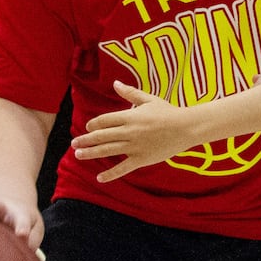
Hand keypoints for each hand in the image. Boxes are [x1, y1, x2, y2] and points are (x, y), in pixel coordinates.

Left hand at [72, 81, 196, 182]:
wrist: (186, 128)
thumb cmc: (168, 112)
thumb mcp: (149, 100)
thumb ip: (130, 93)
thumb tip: (115, 83)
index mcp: (130, 116)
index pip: (104, 121)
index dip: (93, 124)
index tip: (88, 127)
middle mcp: (129, 132)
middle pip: (101, 136)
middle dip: (85, 140)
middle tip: (74, 143)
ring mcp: (135, 147)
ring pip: (107, 151)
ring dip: (91, 153)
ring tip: (79, 155)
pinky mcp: (142, 159)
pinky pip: (122, 168)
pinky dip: (110, 174)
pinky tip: (99, 178)